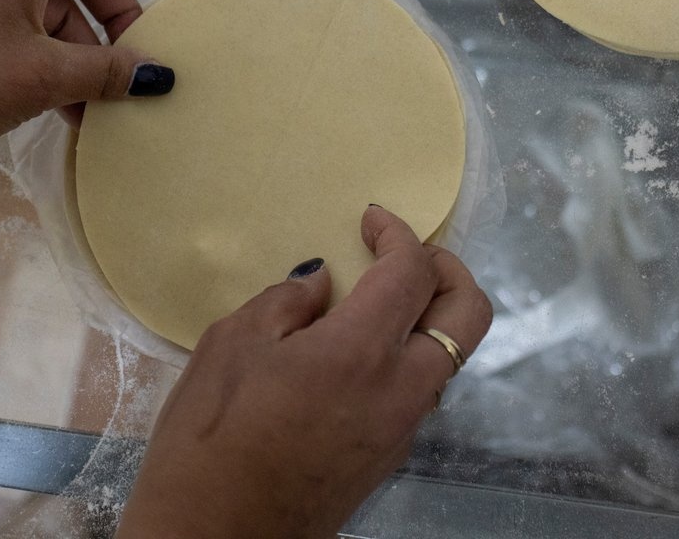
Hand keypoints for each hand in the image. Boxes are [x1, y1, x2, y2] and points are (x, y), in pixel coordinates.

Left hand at [0, 0, 180, 169]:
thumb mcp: (38, 80)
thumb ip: (103, 72)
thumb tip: (153, 74)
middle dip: (111, 18)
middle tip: (128, 75)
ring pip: (47, 3)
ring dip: (77, 49)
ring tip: (90, 110)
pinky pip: (16, 22)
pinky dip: (44, 54)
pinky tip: (55, 105)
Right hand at [117, 205, 492, 538]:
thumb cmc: (209, 441)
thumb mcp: (229, 347)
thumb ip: (284, 303)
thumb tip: (321, 281)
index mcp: (360, 353)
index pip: (412, 273)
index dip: (399, 233)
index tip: (372, 219)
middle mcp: (400, 390)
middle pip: (469, 313)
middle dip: (448, 269)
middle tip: (403, 253)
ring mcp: (402, 430)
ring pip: (451, 356)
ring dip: (432, 316)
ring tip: (380, 300)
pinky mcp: (389, 458)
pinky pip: (422, 391)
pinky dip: (411, 355)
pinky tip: (360, 352)